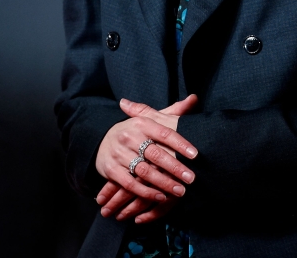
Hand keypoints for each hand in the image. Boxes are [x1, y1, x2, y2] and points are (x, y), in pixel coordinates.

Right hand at [94, 94, 198, 221]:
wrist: (101, 141)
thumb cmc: (135, 131)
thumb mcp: (151, 118)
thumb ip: (173, 111)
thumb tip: (194, 98)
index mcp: (141, 123)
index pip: (165, 133)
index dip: (181, 144)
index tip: (195, 155)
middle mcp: (129, 137)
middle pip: (156, 154)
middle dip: (175, 167)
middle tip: (191, 178)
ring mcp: (118, 154)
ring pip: (144, 171)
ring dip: (163, 183)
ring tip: (180, 191)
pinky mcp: (110, 169)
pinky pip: (130, 183)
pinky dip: (146, 192)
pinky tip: (160, 197)